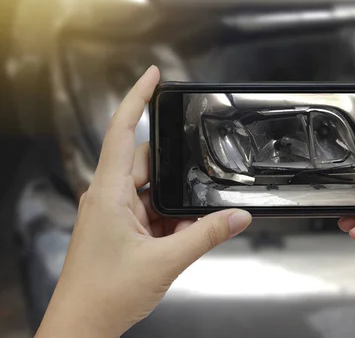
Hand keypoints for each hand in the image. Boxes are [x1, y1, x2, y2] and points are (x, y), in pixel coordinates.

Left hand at [36, 66, 251, 336]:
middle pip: (146, 162)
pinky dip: (169, 221)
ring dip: (173, 203)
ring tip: (186, 224)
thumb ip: (206, 235)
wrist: (82, 327)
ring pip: (151, 191)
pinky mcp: (120, 229)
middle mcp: (107, 197)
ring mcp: (113, 214)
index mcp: (107, 193)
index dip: (137, 99)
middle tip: (198, 176)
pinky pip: (151, 212)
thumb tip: (237, 216)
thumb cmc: (104, 294)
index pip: (122, 132)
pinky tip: (182, 237)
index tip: (153, 76)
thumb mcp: (166, 260)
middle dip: (174, 170)